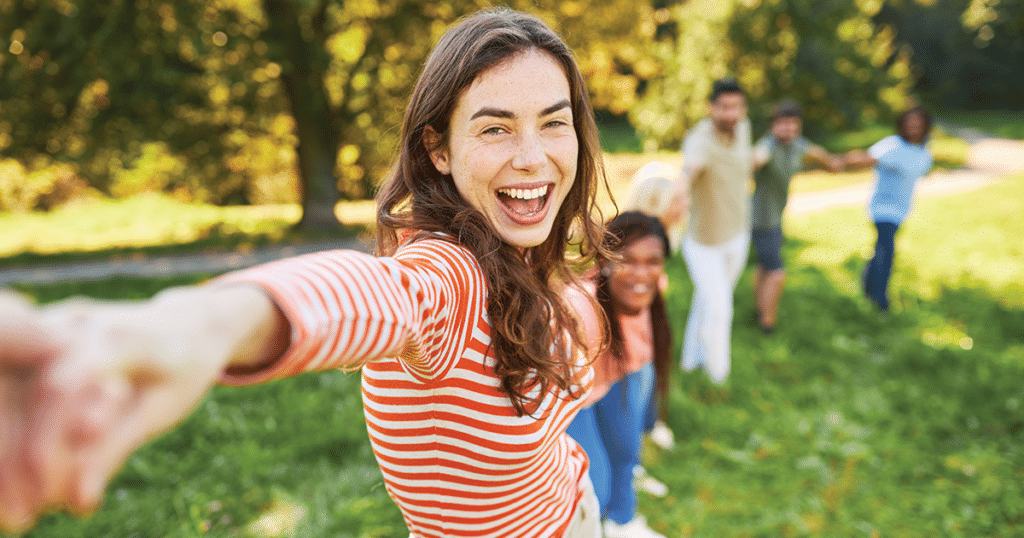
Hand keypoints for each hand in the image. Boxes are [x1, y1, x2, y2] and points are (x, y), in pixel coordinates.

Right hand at [0, 285, 283, 532]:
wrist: (185, 326)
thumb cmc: (180, 371)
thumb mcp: (159, 409)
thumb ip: (117, 446)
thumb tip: (79, 501)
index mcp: (117, 335)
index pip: (64, 387)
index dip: (44, 442)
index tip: (43, 494)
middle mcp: (78, 323)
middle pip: (29, 389)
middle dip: (17, 455)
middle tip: (18, 518)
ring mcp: (54, 325)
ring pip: (13, 387)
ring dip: (7, 448)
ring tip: (13, 508)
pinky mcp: (40, 336)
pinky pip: (15, 383)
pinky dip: (11, 430)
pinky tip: (11, 476)